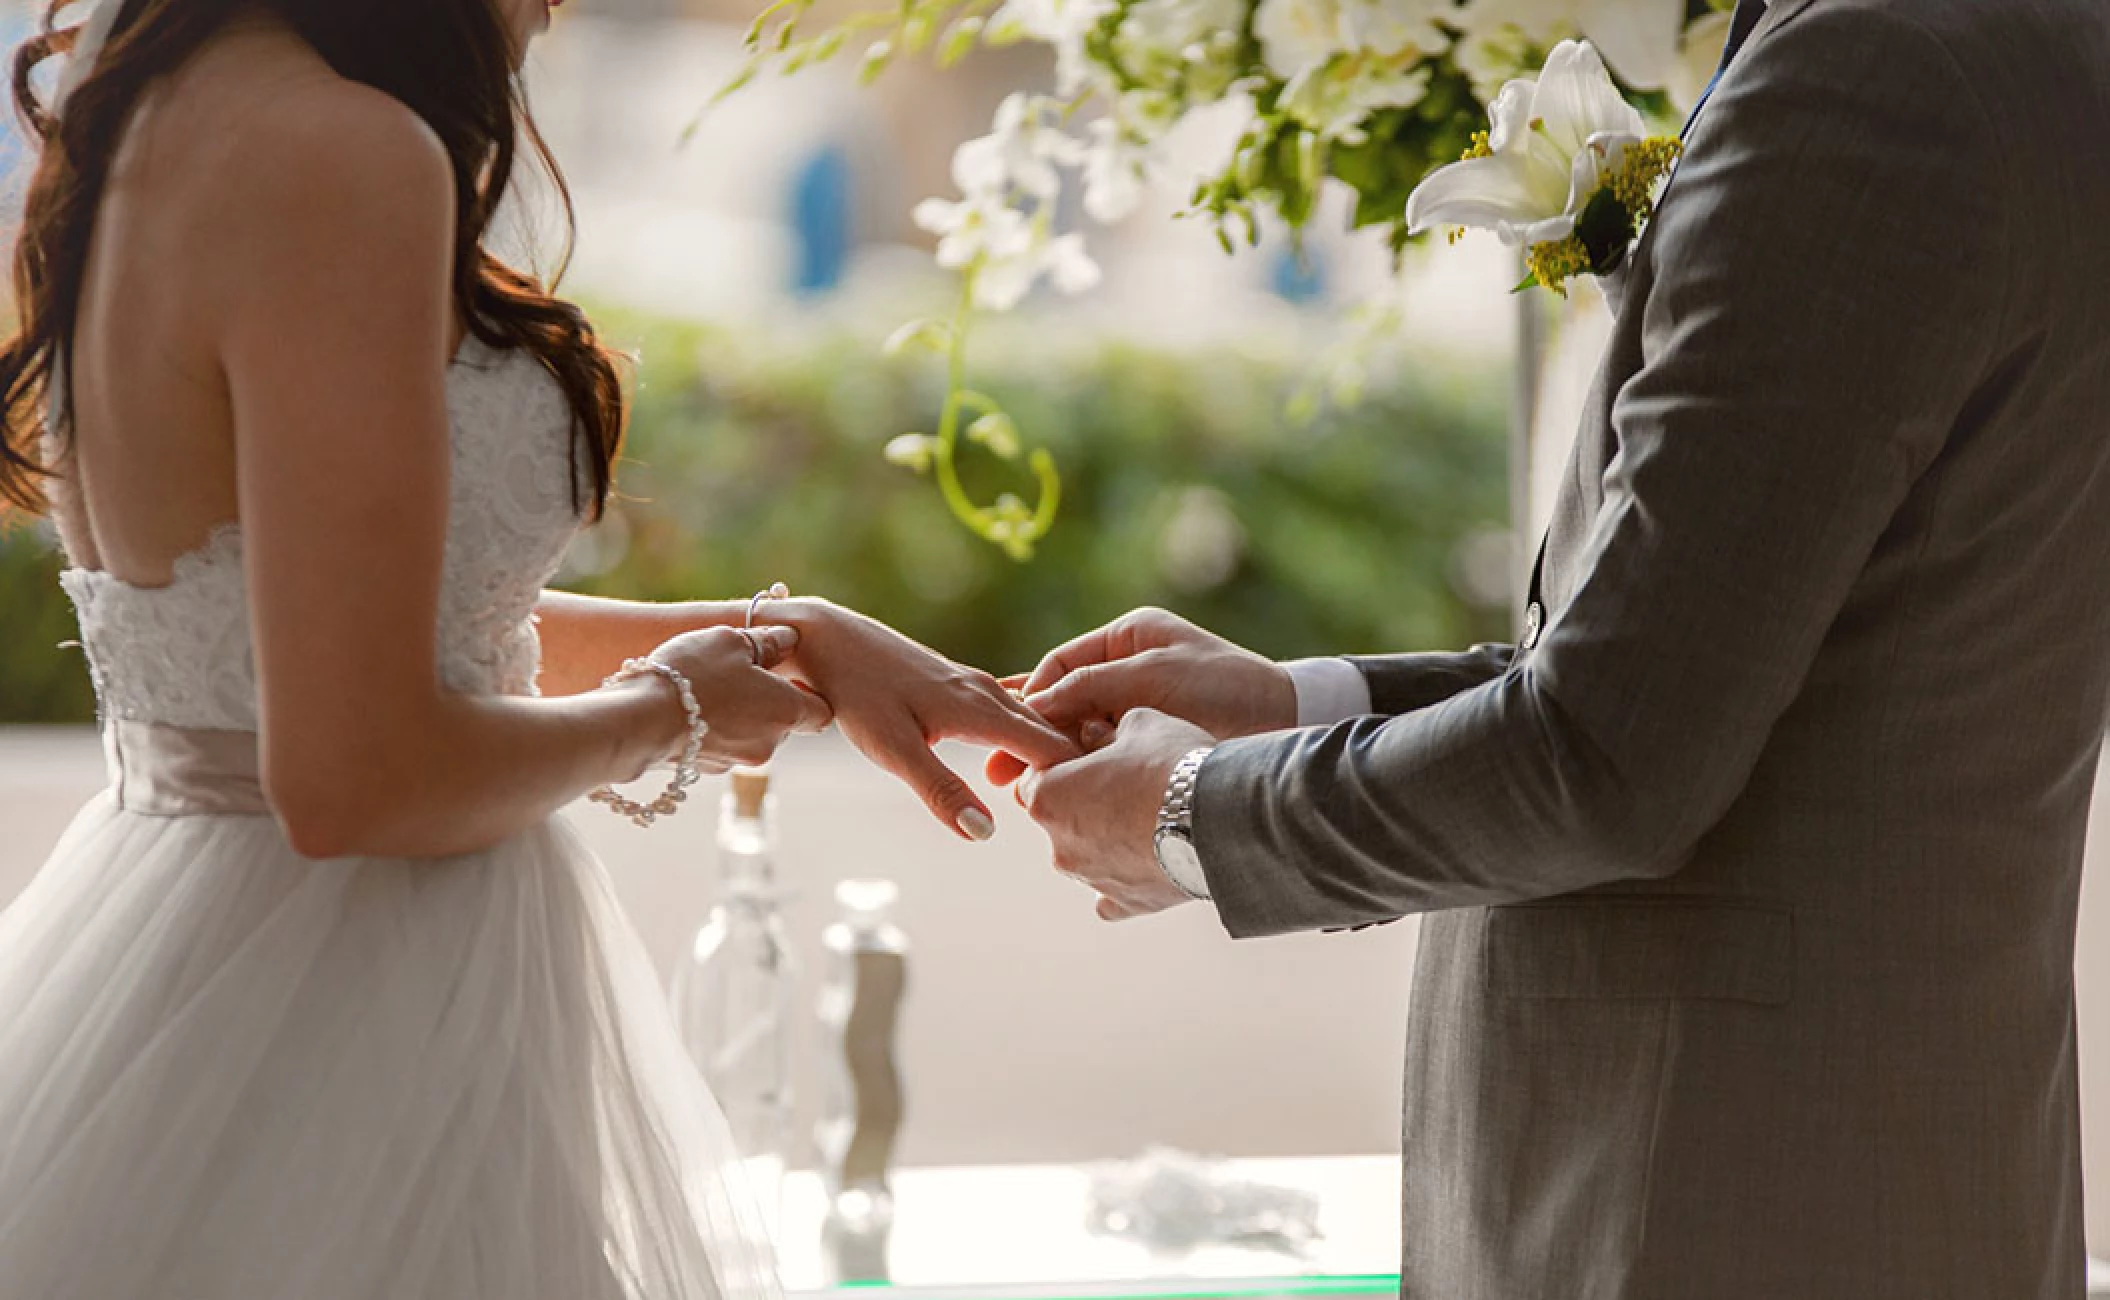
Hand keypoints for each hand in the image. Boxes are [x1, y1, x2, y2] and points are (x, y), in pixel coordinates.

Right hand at [627, 624, 832, 776]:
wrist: (640, 720)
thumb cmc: (691, 675)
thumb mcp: (731, 641)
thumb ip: (767, 641)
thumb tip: (789, 639)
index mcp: (786, 711)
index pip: (821, 711)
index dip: (809, 692)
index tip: (789, 674)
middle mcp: (770, 743)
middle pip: (783, 722)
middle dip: (767, 700)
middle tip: (737, 673)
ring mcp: (738, 760)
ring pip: (751, 733)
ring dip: (738, 714)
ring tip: (705, 687)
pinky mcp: (709, 768)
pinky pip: (722, 744)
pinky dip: (713, 728)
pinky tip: (688, 708)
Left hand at [770, 599, 1079, 839]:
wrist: (827, 640)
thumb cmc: (856, 694)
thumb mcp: (893, 751)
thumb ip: (941, 791)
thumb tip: (985, 833)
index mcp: (982, 709)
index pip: (1052, 749)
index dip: (1073, 780)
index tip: (1089, 813)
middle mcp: (989, 693)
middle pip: (1052, 733)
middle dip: (1075, 767)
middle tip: (1097, 810)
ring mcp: (977, 685)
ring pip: (1034, 722)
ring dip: (1055, 753)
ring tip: (1074, 792)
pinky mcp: (963, 685)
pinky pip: (1014, 714)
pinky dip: (1030, 739)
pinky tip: (1029, 761)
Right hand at [987, 607, 1292, 786]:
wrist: (1286, 719)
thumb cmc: (1226, 688)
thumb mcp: (1153, 679)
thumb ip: (1092, 685)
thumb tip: (1034, 705)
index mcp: (1126, 638)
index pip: (1059, 666)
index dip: (1031, 699)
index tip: (1007, 732)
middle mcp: (1127, 667)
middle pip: (1064, 701)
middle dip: (1032, 735)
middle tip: (998, 772)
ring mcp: (1138, 703)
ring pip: (1081, 731)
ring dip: (1055, 758)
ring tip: (1023, 789)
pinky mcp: (1151, 737)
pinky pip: (1105, 752)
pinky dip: (1084, 771)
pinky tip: (1064, 796)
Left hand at [1017, 707, 1217, 921]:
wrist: (1223, 818)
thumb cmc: (1173, 763)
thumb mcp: (1140, 723)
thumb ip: (1107, 731)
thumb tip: (1096, 736)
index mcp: (1048, 798)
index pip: (1036, 777)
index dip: (1065, 763)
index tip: (1093, 755)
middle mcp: (1059, 846)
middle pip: (1061, 818)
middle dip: (1085, 802)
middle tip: (1128, 783)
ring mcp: (1091, 880)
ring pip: (1087, 856)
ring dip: (1107, 839)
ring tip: (1152, 819)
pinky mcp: (1126, 904)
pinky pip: (1113, 896)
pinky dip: (1125, 879)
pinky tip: (1146, 863)